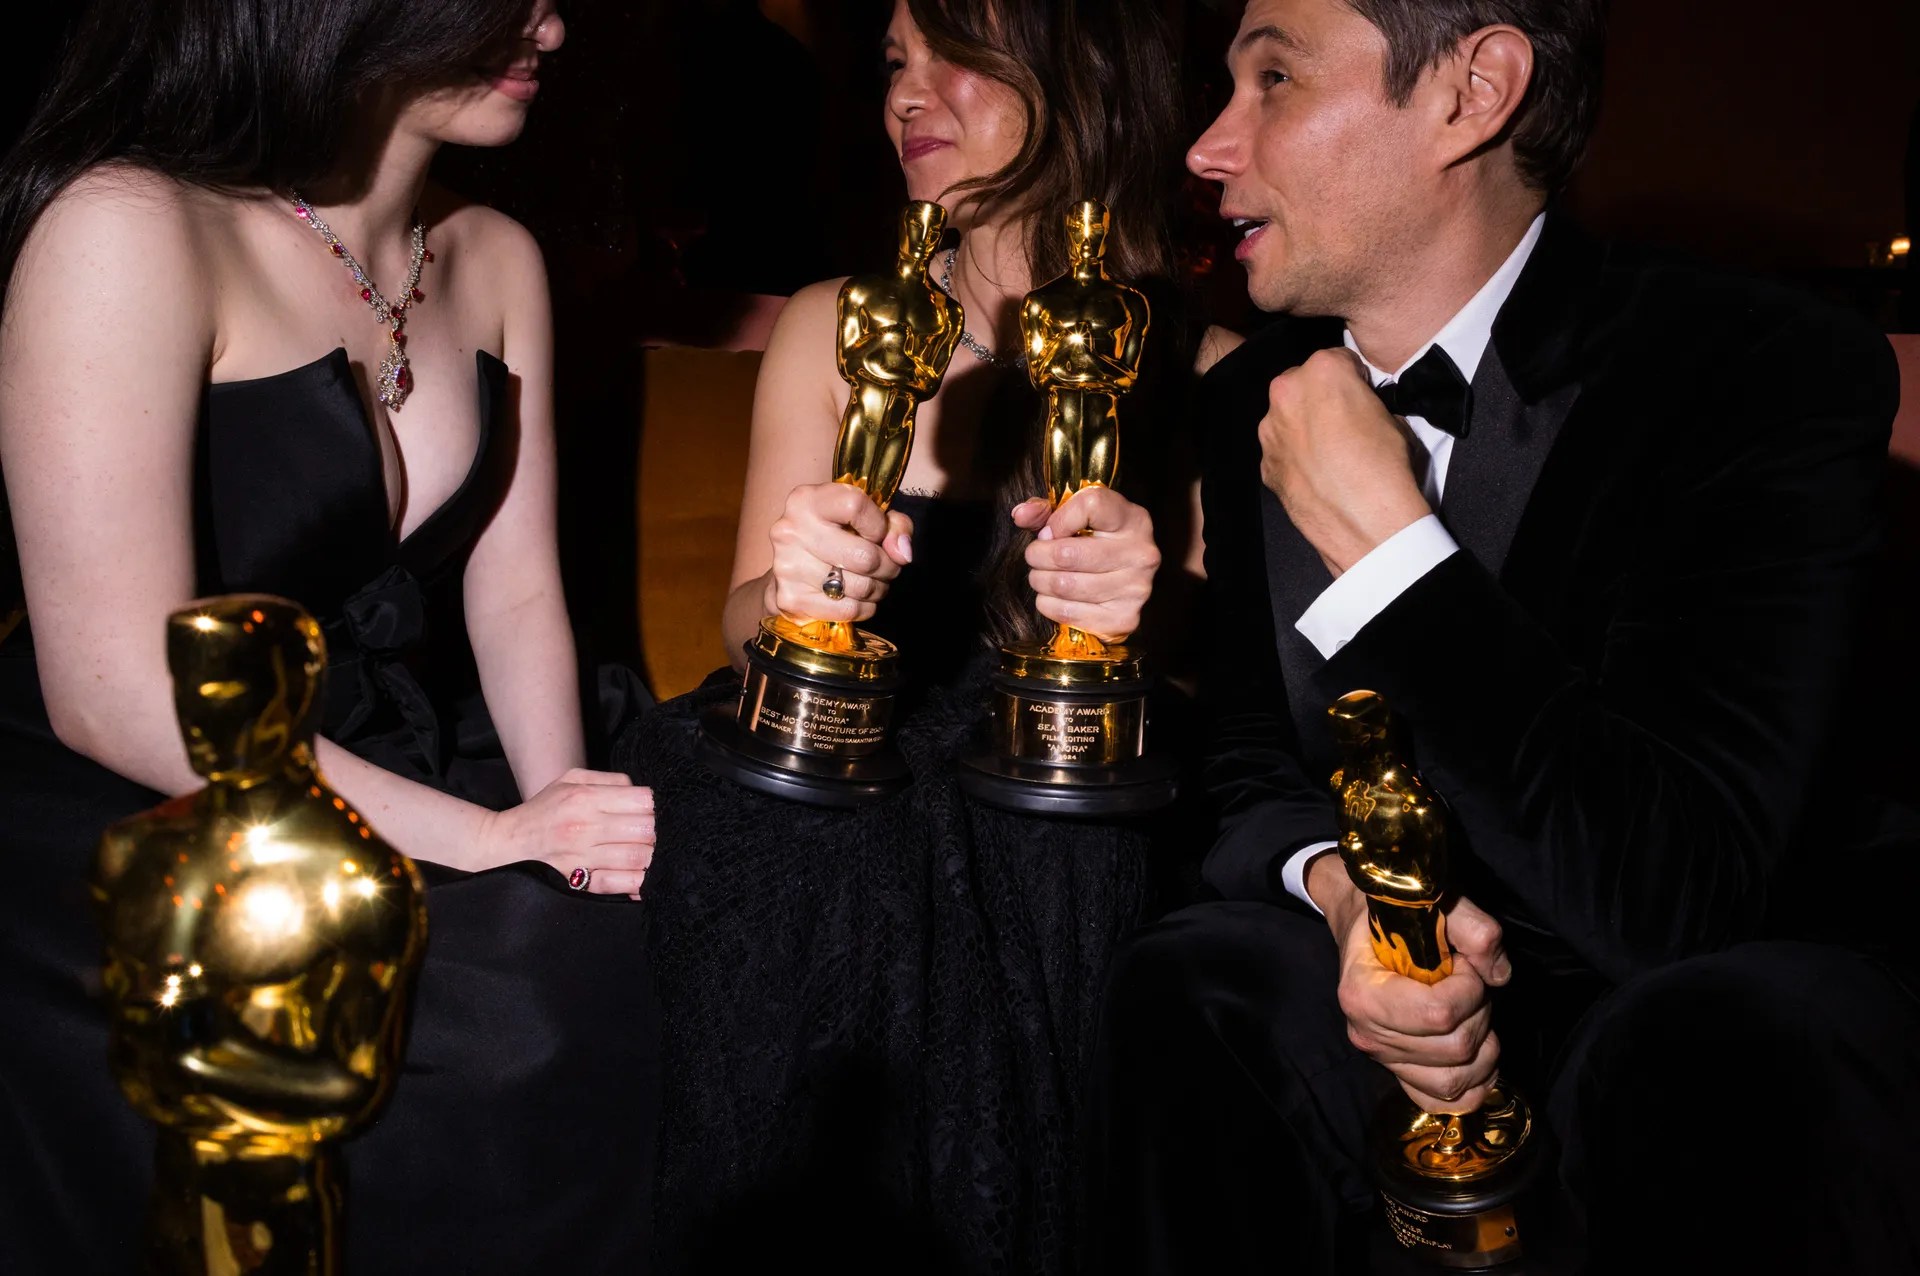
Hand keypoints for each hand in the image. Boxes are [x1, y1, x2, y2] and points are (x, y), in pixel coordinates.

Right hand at [480, 768, 656, 897]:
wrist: (506, 843)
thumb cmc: (544, 809)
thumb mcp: (571, 780)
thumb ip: (610, 780)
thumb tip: (642, 792)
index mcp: (585, 798)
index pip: (642, 800)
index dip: (658, 806)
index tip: (661, 811)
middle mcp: (585, 827)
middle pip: (645, 829)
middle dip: (661, 832)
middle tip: (666, 834)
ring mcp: (582, 857)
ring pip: (637, 857)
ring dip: (656, 857)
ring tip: (661, 854)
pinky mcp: (579, 882)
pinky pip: (619, 884)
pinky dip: (640, 883)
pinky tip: (648, 878)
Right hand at [764, 482, 913, 624]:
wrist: (788, 568)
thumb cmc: (833, 536)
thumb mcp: (863, 517)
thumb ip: (893, 525)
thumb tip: (902, 554)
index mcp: (807, 501)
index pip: (854, 506)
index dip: (878, 525)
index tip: (878, 534)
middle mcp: (791, 530)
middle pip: (864, 556)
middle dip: (887, 567)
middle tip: (888, 568)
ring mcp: (788, 566)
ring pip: (860, 587)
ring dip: (878, 589)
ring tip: (874, 583)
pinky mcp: (791, 599)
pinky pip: (847, 610)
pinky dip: (864, 608)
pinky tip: (859, 599)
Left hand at [1015, 487, 1159, 641]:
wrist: (1124, 582)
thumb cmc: (1098, 543)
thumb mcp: (1077, 517)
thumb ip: (1046, 510)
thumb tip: (1021, 515)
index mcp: (1133, 520)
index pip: (1090, 506)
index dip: (1059, 519)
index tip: (1050, 531)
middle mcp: (1141, 553)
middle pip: (1067, 554)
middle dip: (1038, 556)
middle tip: (1035, 557)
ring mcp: (1135, 589)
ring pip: (1064, 585)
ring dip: (1041, 581)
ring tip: (1042, 576)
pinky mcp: (1123, 618)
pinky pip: (1067, 613)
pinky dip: (1049, 605)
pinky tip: (1053, 597)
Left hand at [1258, 348, 1430, 575]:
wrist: (1365, 524)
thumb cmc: (1385, 467)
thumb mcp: (1393, 416)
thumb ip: (1366, 400)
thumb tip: (1360, 407)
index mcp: (1322, 371)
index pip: (1337, 359)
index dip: (1352, 377)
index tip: (1361, 392)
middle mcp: (1286, 394)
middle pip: (1302, 383)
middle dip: (1320, 397)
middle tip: (1344, 422)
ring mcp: (1270, 431)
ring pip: (1287, 417)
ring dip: (1303, 426)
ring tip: (1331, 452)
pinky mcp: (1265, 464)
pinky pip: (1281, 450)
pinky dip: (1295, 456)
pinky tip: (1318, 473)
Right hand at [1309, 854, 1511, 1113]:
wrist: (1362, 922)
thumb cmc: (1395, 912)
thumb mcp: (1435, 902)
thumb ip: (1475, 929)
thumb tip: (1499, 975)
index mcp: (1364, 994)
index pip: (1440, 1014)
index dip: (1470, 988)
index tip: (1462, 963)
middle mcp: (1367, 1035)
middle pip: (1455, 1049)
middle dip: (1479, 1012)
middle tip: (1469, 982)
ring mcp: (1382, 1059)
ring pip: (1455, 1081)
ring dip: (1482, 1047)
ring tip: (1471, 1012)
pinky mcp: (1398, 1072)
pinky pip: (1440, 1102)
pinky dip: (1469, 1087)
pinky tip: (1476, 1057)